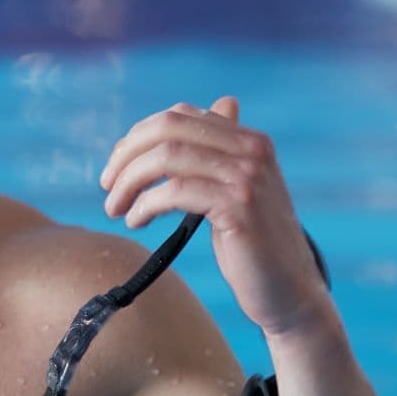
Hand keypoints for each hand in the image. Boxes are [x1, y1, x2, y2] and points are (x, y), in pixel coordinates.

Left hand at [99, 96, 332, 336]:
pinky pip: (174, 192)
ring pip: (166, 158)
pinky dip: (144, 205)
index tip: (117, 165)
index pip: (180, 115)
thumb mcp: (237, 190)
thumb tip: (223, 102)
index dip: (138, 136)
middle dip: (126, 154)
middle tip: (106, 184)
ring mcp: (248, 177)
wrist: (290, 293)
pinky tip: (134, 221)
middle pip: (168, 129)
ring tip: (114, 208)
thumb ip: (221, 153)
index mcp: (250, 141)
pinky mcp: (239, 208)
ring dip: (128, 182)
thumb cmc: (254, 245)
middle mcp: (252, 151)